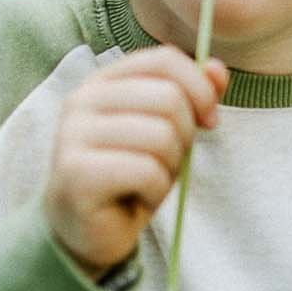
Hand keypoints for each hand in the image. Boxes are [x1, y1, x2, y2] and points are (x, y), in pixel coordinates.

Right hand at [44, 47, 228, 278]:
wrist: (88, 230)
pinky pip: (146, 172)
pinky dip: (156, 191)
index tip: (209, 119)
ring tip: (148, 181)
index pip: (164, 60)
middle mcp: (82, 100)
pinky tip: (137, 198)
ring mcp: (73, 135)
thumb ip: (194, 96)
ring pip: (161, 136)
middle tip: (168, 160)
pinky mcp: (76, 173)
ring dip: (170, 167)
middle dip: (186, 135)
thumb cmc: (131, 174)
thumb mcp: (169, 130)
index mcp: (103, 81)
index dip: (200, 87)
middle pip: (169, 98)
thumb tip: (218, 69)